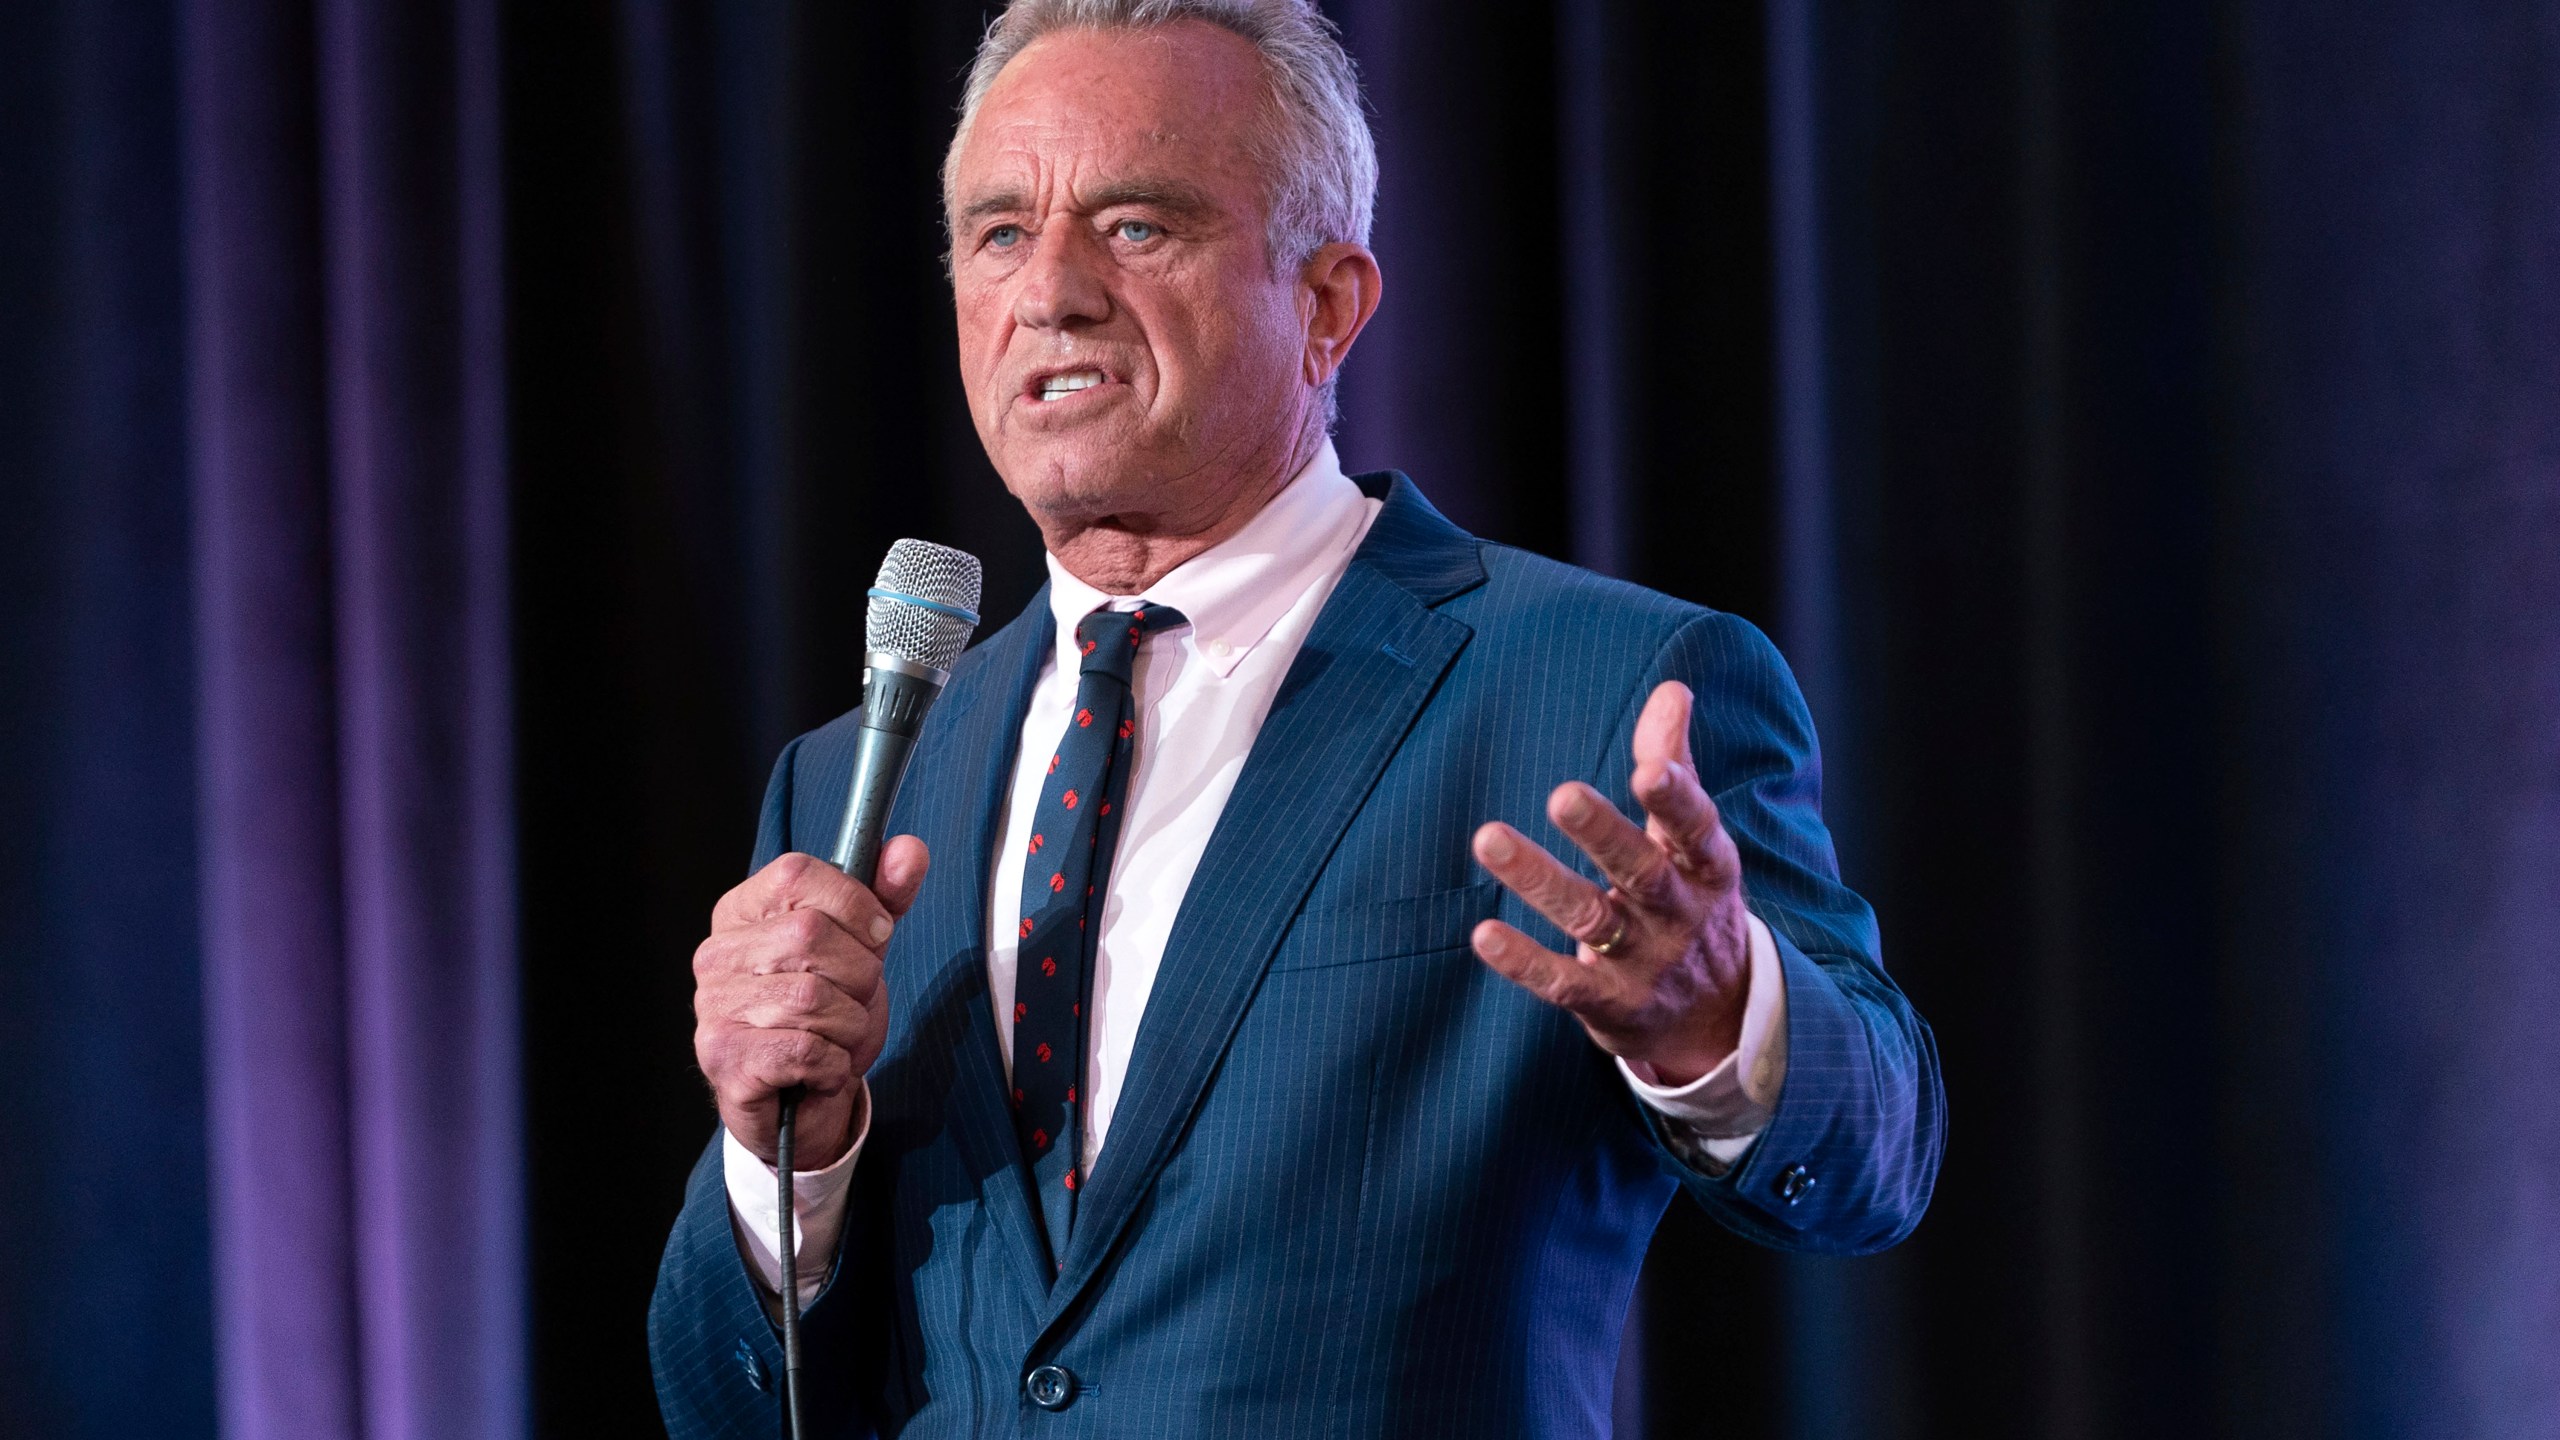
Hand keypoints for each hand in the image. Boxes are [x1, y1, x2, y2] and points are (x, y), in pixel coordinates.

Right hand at [693, 840, 928, 1168]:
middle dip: (859, 975)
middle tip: (853, 1001)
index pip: (797, 874)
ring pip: (813, 998)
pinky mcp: (723, 1058)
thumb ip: (886, 897)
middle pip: (811, 934)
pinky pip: (806, 1049)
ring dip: (849, 1026)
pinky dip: (833, 1064)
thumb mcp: (863, 949)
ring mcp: (713, 1006)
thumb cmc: (828, 1017)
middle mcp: (717, 954)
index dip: (854, 904)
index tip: (874, 937)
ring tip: (836, 1037)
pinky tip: (820, 1069)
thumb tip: (909, 850)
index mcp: (743, 912)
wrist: (802, 1102)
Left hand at [1469, 682, 1750, 1084]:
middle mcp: (1679, 914)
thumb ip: (1675, 766)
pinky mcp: (1609, 1004)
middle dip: (1604, 834)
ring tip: (1488, 838)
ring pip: (1590, 919)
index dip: (1677, 800)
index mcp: (1706, 867)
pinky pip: (1562, 982)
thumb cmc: (1691, 902)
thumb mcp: (1696, 841)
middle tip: (1562, 794)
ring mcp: (1644, 963)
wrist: (1717, 1018)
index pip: (1696, 829)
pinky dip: (1524, 961)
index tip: (1650, 768)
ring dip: (1539, 880)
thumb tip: (1673, 688)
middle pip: (1641, 872)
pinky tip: (1483, 933)